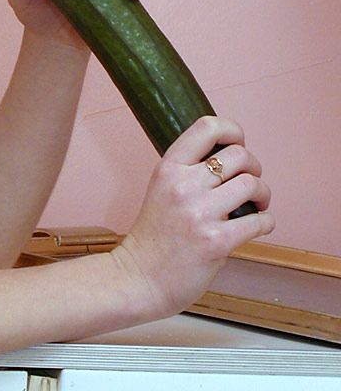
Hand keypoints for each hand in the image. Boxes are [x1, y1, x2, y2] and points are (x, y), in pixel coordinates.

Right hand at [112, 116, 274, 318]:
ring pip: (252, 184)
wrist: (139, 277)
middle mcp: (184, 185)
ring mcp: (200, 213)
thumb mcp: (161, 189)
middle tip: (251, 180)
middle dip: (254, 167)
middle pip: (238, 155)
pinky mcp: (217, 241)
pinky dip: (266, 222)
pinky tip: (258, 225)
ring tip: (258, 204)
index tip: (239, 141)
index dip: (232, 130)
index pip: (207, 127)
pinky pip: (258, 221)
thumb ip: (188, 172)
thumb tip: (229, 160)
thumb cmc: (153, 236)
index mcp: (169, 168)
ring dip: (263, 193)